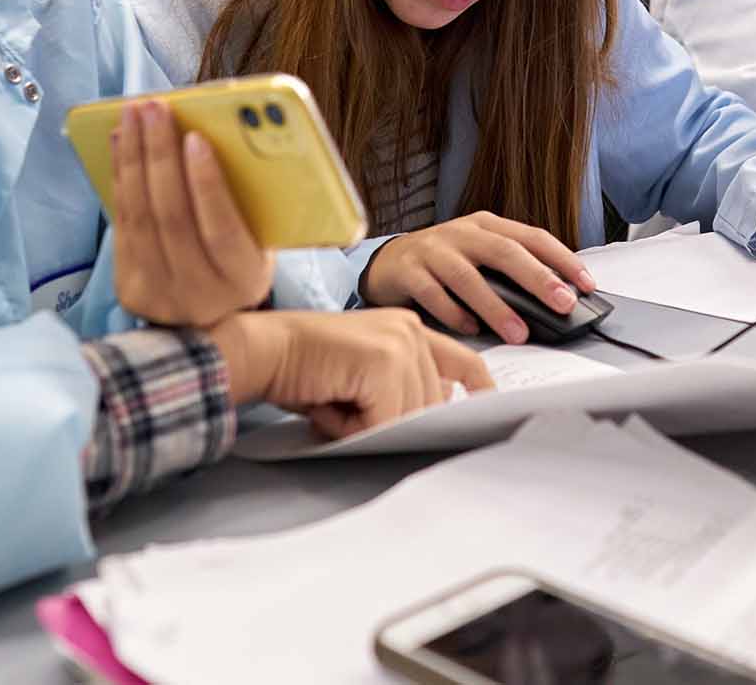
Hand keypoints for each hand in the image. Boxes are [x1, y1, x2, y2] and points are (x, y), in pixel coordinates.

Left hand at [111, 100, 274, 327]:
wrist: (214, 314)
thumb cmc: (244, 255)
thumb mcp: (261, 235)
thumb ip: (248, 199)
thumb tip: (222, 132)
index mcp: (245, 280)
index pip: (222, 231)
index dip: (207, 183)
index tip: (196, 137)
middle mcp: (202, 296)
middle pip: (173, 219)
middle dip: (160, 156)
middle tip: (155, 108)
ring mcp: (160, 296)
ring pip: (140, 218)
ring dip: (133, 158)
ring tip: (133, 113)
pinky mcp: (130, 289)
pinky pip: (122, 223)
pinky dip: (119, 177)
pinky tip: (120, 142)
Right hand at [208, 309, 494, 438]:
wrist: (264, 350)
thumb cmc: (304, 369)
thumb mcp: (363, 379)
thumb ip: (401, 388)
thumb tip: (436, 412)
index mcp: (409, 329)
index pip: (463, 361)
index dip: (480, 388)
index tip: (490, 408)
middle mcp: (410, 330)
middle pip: (432, 403)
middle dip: (390, 422)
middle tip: (343, 409)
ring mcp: (400, 343)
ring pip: (409, 415)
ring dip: (367, 425)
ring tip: (332, 404)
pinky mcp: (384, 361)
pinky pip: (386, 420)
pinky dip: (355, 427)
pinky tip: (330, 406)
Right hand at [357, 212, 597, 343]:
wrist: (388, 262)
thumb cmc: (443, 261)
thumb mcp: (479, 256)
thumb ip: (511, 271)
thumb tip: (556, 301)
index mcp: (486, 226)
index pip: (532, 237)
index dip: (562, 259)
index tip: (586, 284)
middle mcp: (462, 233)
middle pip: (504, 252)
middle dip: (537, 279)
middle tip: (562, 304)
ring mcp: (433, 250)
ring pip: (468, 277)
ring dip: (496, 307)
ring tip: (518, 332)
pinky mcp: (408, 271)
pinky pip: (432, 294)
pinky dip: (453, 313)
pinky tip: (470, 329)